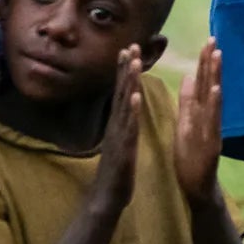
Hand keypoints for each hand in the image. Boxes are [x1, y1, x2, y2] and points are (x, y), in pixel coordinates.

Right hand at [93, 44, 144, 209]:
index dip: (124, 70)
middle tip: (131, 45)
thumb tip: (124, 108)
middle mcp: (116, 125)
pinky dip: (132, 112)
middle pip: (120, 91)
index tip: (129, 49)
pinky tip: (136, 97)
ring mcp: (118, 136)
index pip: (121, 91)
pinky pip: (129, 127)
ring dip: (129, 83)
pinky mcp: (124, 148)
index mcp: (118, 123)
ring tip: (134, 63)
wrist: (107, 198)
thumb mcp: (120, 142)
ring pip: (125, 105)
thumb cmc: (116, 171)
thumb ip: (121, 124)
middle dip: (126, 68)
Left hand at [174, 40, 225, 204]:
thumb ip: (187, 102)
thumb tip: (188, 76)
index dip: (204, 62)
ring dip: (215, 77)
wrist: (197, 186)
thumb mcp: (185, 124)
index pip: (202, 82)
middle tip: (213, 39)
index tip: (207, 40)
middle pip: (209, 85)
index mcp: (199, 112)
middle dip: (211, 62)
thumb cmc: (191, 156)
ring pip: (213, 99)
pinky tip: (216, 89)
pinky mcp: (211, 142)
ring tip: (217, 56)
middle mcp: (208, 117)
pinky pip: (213, 120)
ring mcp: (211, 129)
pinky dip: (215, 104)